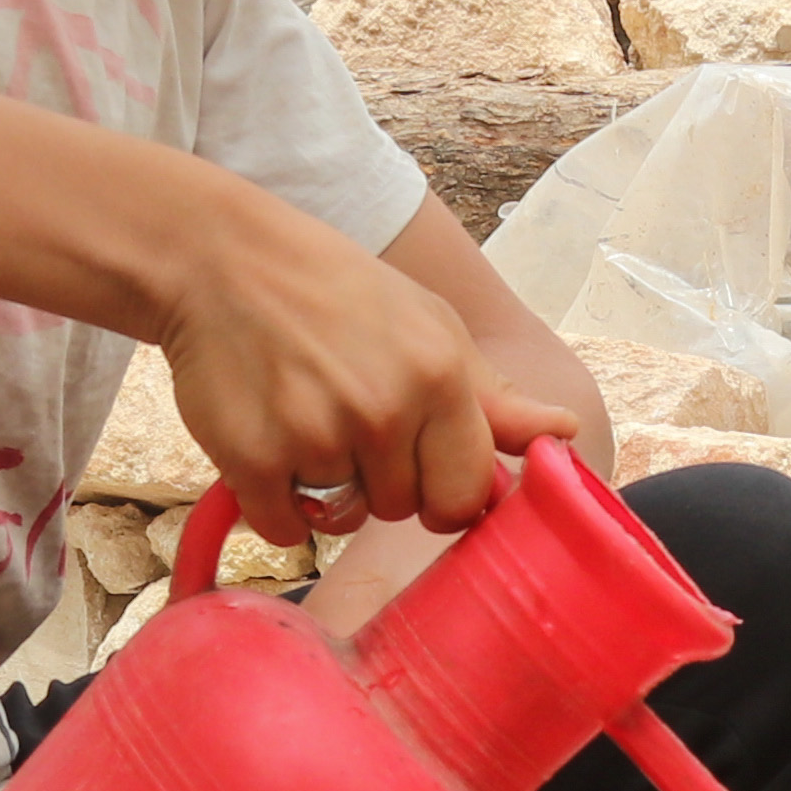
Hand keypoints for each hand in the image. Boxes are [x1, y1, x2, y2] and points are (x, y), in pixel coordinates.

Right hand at [157, 193, 568, 539]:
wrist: (223, 261)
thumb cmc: (339, 294)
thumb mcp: (430, 326)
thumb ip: (495, 399)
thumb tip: (567, 435)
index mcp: (440, 377)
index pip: (467, 494)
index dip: (445, 492)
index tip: (419, 466)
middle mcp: (384, 410)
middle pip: (404, 509)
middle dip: (383, 483)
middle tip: (348, 419)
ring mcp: (317, 436)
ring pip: (342, 518)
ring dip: (326, 488)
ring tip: (306, 417)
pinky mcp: (253, 459)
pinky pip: (285, 529)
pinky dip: (275, 503)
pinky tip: (268, 442)